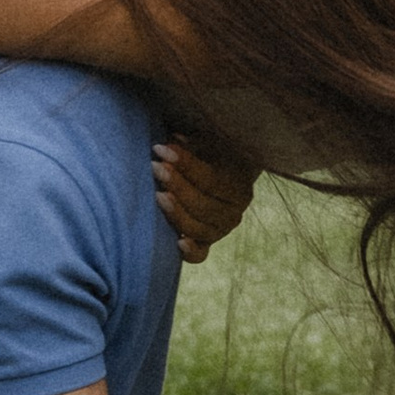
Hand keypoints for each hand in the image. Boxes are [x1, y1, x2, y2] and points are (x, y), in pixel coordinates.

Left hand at [152, 134, 256, 262]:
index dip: (186, 164)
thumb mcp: (209, 146)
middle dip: (177, 185)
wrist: (223, 178)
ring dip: (176, 212)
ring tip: (156, 195)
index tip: (161, 148)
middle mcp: (234, 213)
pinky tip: (177, 241)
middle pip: (204, 205)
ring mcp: (220, 231)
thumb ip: (194, 144)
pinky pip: (200, 255)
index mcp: (240, 187)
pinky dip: (190, 251)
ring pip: (199, 228)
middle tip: (154, 167)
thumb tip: (175, 138)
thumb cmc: (211, 156)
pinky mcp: (206, 244)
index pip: (211, 179)